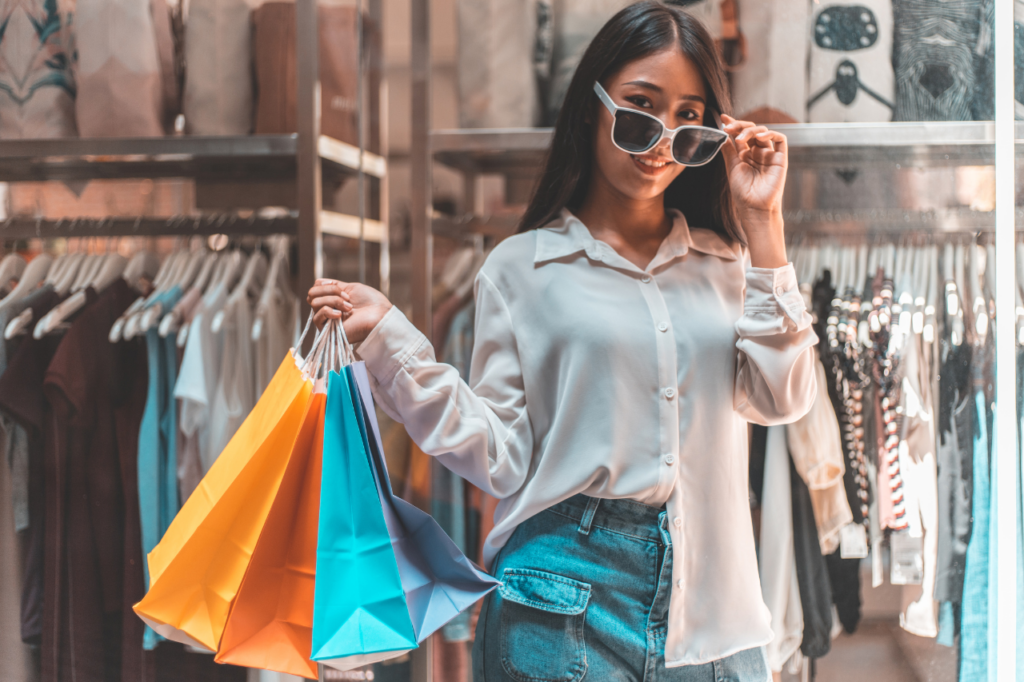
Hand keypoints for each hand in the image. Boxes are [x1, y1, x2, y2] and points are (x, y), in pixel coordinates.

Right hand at [307, 279, 392, 343]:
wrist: (380, 315)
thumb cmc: (371, 302)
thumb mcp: (350, 287)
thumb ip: (333, 286)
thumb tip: (318, 283)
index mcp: (333, 300)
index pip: (315, 289)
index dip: (326, 285)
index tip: (343, 289)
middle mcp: (328, 310)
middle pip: (312, 295)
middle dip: (329, 291)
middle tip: (347, 298)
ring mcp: (328, 321)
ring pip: (314, 304)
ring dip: (333, 301)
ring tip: (349, 307)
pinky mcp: (328, 332)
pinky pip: (317, 317)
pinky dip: (328, 311)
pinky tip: (341, 315)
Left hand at [720, 115, 787, 267]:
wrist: (754, 207)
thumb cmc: (743, 192)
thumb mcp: (732, 167)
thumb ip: (729, 150)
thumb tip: (722, 134)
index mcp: (745, 155)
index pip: (740, 135)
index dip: (733, 125)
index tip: (722, 118)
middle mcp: (757, 153)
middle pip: (751, 131)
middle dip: (739, 126)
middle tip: (728, 127)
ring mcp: (769, 155)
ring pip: (763, 132)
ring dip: (750, 131)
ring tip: (740, 138)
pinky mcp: (780, 158)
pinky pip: (779, 140)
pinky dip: (770, 134)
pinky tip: (759, 137)